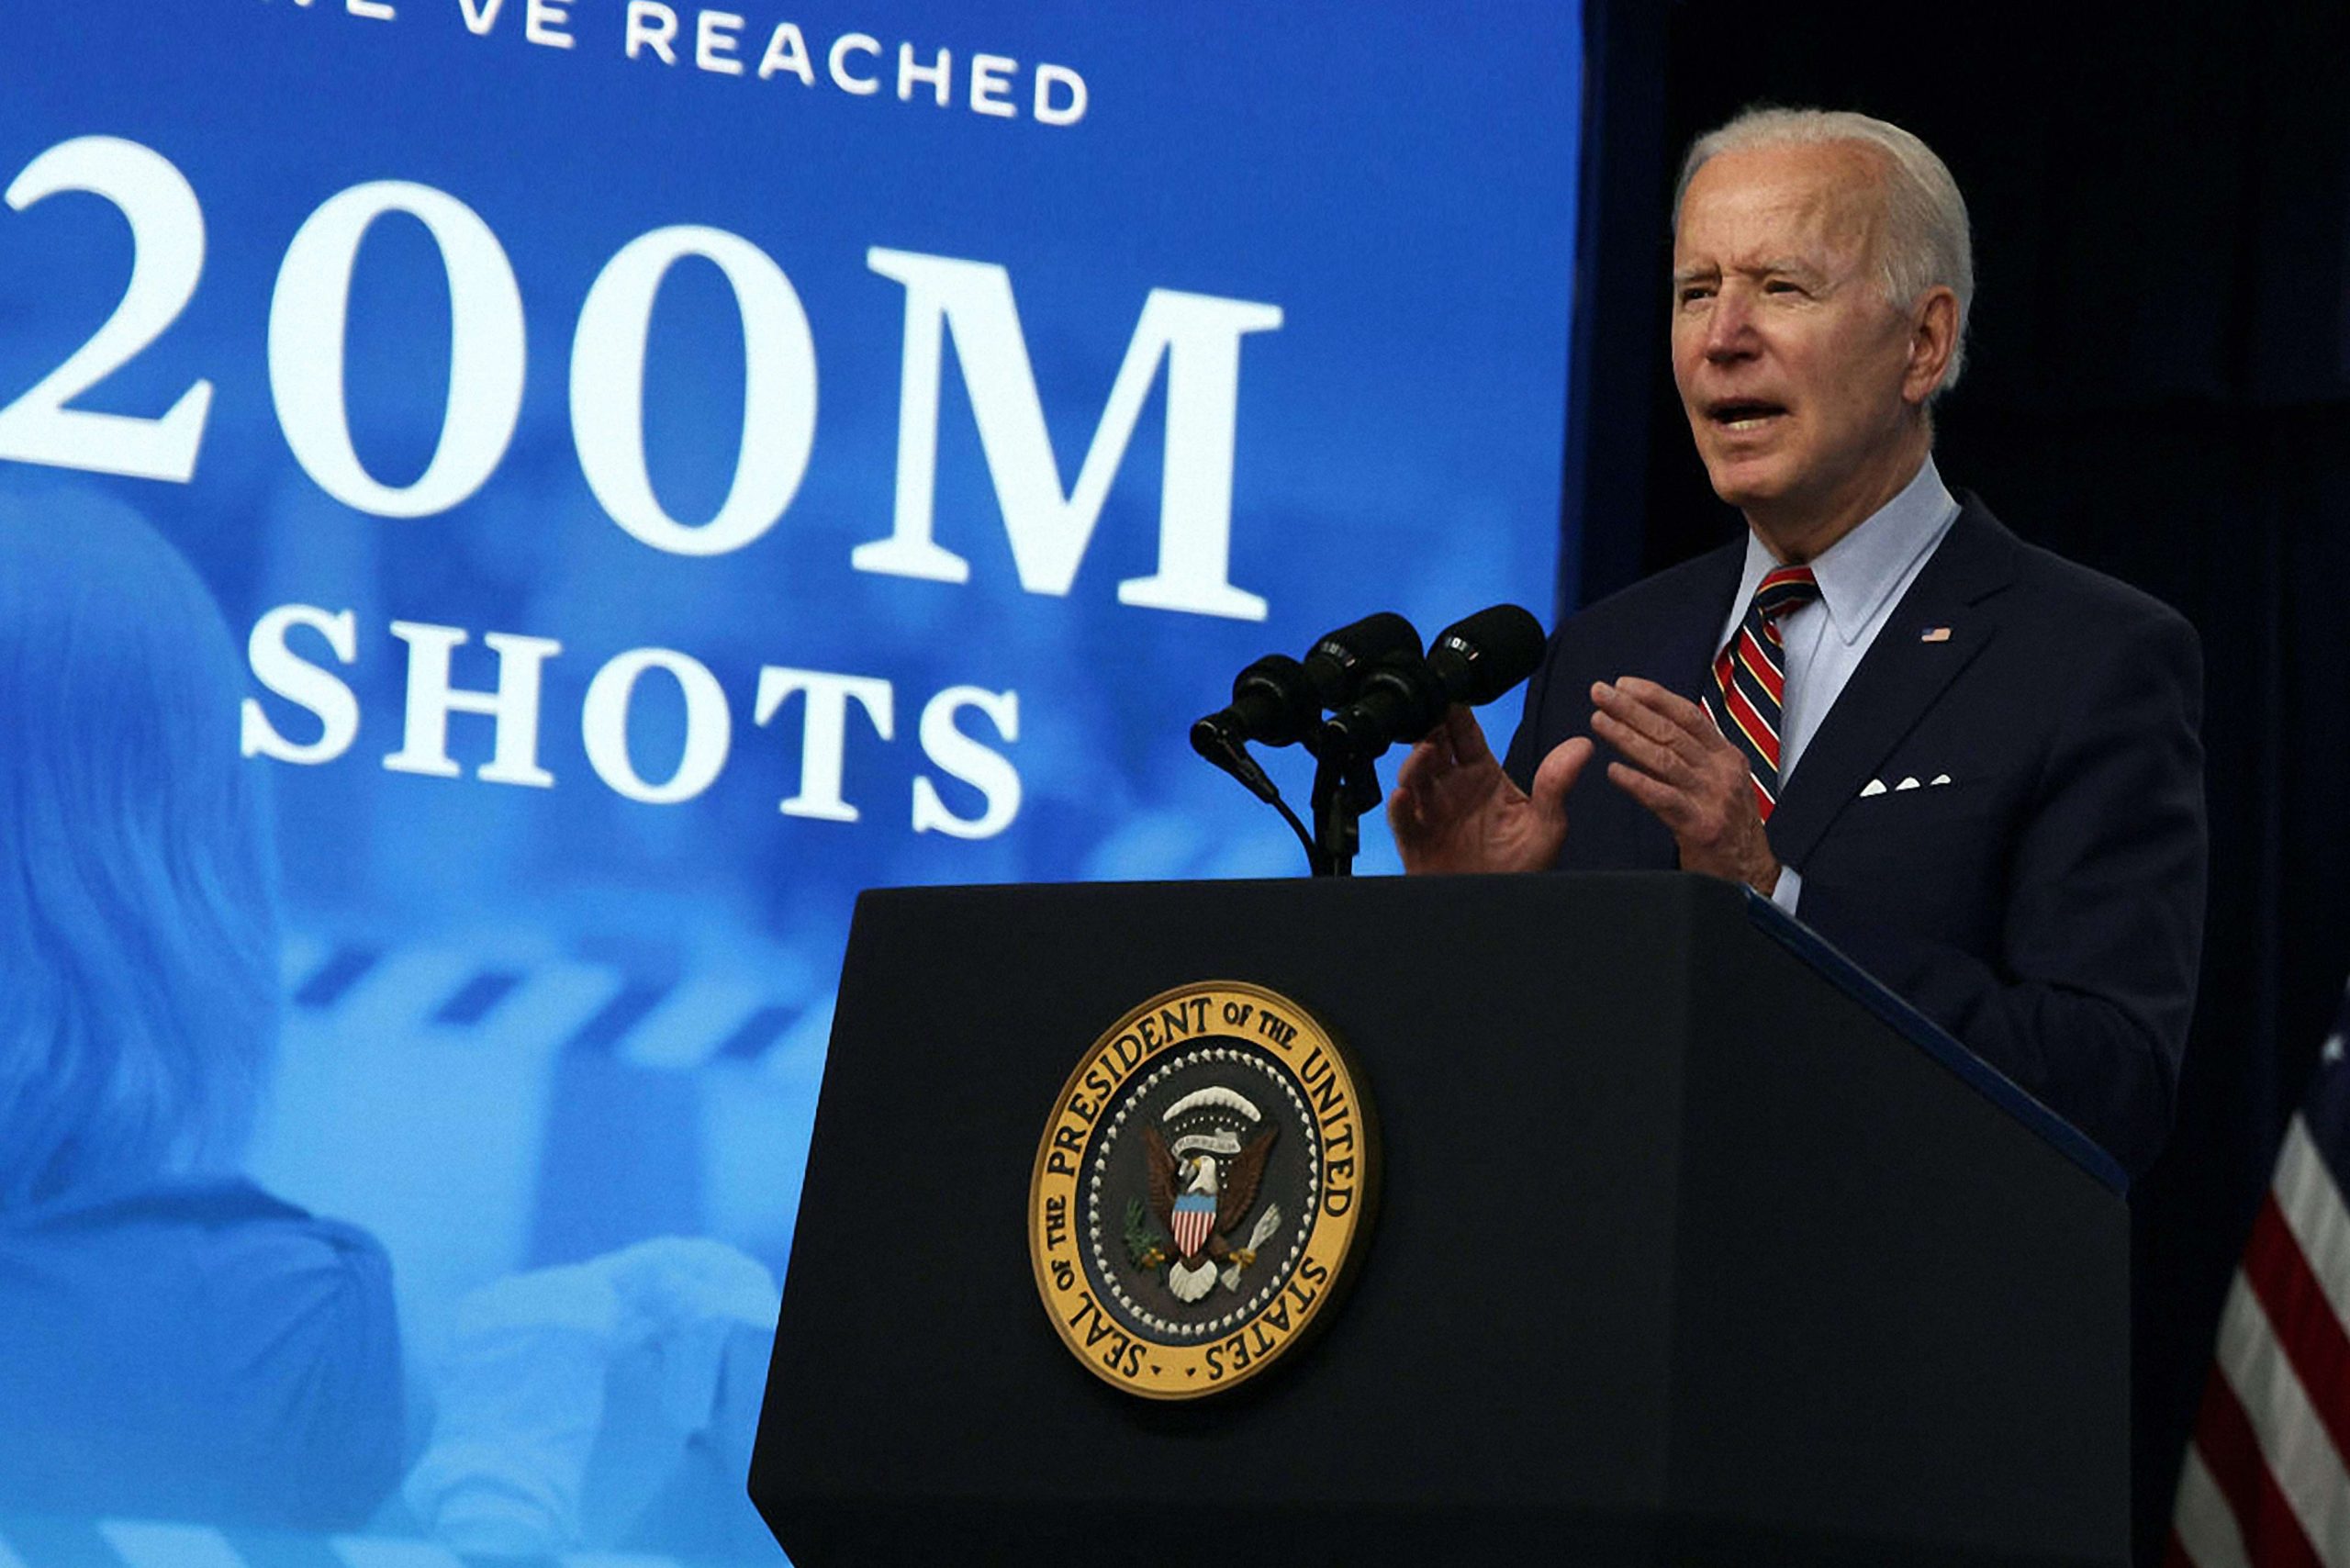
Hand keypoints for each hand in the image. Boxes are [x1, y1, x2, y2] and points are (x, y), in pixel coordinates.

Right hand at [1387, 705, 1591, 873]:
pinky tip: (1404, 797)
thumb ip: (1557, 783)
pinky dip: (1399, 806)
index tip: (1454, 697)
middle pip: (1432, 747)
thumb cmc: (1522, 867)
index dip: (1456, 713)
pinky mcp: (1415, 838)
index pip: (1465, 733)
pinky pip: (1401, 818)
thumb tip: (1583, 746)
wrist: (1499, 910)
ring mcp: (1431, 811)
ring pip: (1413, 776)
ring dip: (1415, 762)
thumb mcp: (1548, 824)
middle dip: (1429, 730)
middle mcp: (1452, 787)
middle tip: (1434, 718)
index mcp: (1482, 774)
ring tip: (1427, 752)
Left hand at [1589, 677, 1780, 893]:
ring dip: (1627, 738)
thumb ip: (1694, 756)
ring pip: (1664, 759)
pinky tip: (1613, 771)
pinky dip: (1637, 783)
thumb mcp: (1720, 783)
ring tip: (1598, 723)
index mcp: (1726, 757)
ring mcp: (1713, 798)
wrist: (1752, 876)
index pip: (1689, 715)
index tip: (1623, 684)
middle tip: (1599, 694)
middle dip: (1631, 709)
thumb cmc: (1727, 828)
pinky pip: (1663, 799)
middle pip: (1671, 732)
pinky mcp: (1701, 827)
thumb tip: (1656, 727)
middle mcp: (1722, 772)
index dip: (1655, 697)